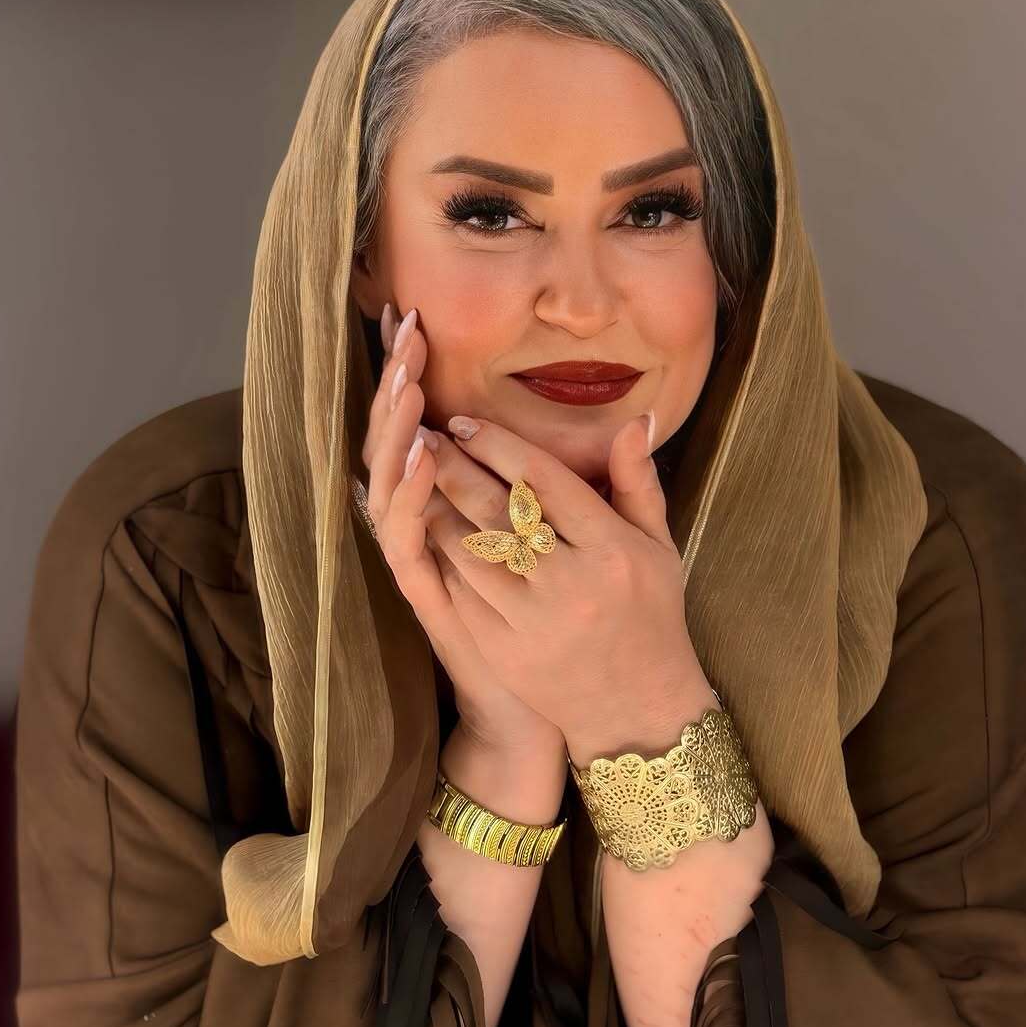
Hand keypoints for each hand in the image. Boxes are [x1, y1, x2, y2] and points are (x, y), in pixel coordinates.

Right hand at [361, 303, 567, 759]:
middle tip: (401, 325)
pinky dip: (408, 495)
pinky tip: (419, 454)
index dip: (417, 373)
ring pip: (390, 480)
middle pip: (399, 439)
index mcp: (460, 508)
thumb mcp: (593, 543)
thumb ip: (607, 484)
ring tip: (404, 376)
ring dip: (395, 428)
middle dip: (399, 382)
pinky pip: (403, 537)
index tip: (415, 317)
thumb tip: (635, 422)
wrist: (536, 709)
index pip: (427, 421)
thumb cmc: (559, 630)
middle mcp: (431, 525)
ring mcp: (423, 559)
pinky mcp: (423, 592)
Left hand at [421, 402, 709, 763]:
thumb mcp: (659, 549)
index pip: (544, 482)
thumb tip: (636, 418)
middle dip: (454, 468)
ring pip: (470, 552)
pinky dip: (439, 558)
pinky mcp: (504, 650)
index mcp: (612, 550)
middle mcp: (571, 583)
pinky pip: (461, 592)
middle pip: (498, 511)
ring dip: (436, 509)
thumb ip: (638, 484)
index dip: (499, 447)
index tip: (466, 424)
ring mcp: (533, 621)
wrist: (636, 708)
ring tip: (415, 478)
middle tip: (425, 437)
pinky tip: (424, 531)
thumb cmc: (650, 617)